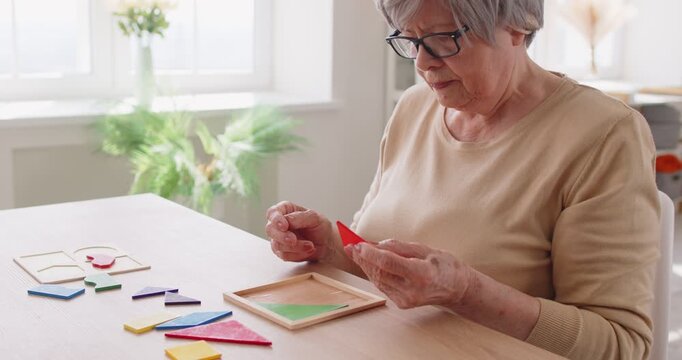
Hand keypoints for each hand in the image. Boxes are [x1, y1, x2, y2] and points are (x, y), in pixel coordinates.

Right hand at [265, 201, 331, 261]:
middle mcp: (279, 224)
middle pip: (270, 229)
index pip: (273, 212)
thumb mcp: (315, 218)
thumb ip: (300, 217)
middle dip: (282, 236)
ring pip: (277, 244)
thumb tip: (288, 220)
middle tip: (293, 240)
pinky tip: (307, 250)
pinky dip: (297, 254)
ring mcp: (279, 238)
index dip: (276, 219)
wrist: (327, 244)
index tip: (284, 226)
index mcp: (286, 210)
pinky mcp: (282, 251)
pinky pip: (284, 255)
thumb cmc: (320, 227)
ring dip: (294, 247)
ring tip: (310, 246)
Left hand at [345, 239, 473, 308]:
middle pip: (379, 272)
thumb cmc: (443, 265)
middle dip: (363, 258)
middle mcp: (412, 290)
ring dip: (365, 265)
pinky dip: (374, 273)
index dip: (370, 253)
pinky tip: (369, 263)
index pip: (388, 263)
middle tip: (351, 245)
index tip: (357, 244)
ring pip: (377, 280)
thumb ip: (397, 247)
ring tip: (356, 251)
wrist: (456, 288)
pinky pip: (382, 285)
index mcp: (421, 274)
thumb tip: (374, 244)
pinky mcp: (401, 303)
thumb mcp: (423, 248)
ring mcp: (406, 300)